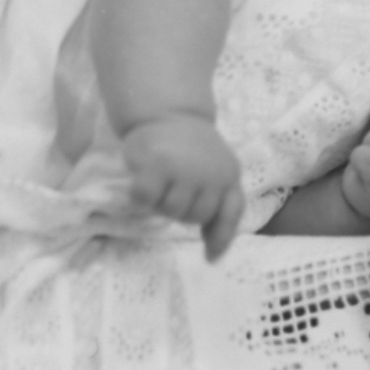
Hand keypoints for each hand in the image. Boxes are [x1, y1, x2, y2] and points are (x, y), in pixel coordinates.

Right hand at [119, 113, 245, 260]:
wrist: (168, 112)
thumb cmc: (189, 147)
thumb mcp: (214, 169)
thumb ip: (215, 200)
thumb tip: (211, 252)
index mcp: (229, 175)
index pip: (230, 212)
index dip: (220, 237)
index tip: (209, 257)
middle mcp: (211, 174)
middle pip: (194, 217)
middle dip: (179, 212)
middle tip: (170, 193)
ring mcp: (184, 169)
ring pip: (170, 210)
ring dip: (159, 204)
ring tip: (158, 184)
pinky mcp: (156, 164)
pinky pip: (145, 198)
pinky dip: (139, 197)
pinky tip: (140, 182)